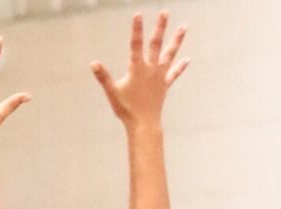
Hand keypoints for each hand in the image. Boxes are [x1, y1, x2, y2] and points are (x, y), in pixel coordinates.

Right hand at [91, 12, 188, 126]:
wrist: (144, 123)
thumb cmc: (126, 109)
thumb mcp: (112, 92)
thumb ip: (103, 77)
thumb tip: (93, 64)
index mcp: (137, 69)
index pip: (136, 45)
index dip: (136, 29)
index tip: (138, 14)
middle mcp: (151, 69)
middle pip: (156, 44)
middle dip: (160, 27)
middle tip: (165, 12)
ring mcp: (160, 76)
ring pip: (170, 54)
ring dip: (177, 40)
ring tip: (183, 27)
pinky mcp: (164, 85)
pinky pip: (174, 73)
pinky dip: (180, 67)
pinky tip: (187, 59)